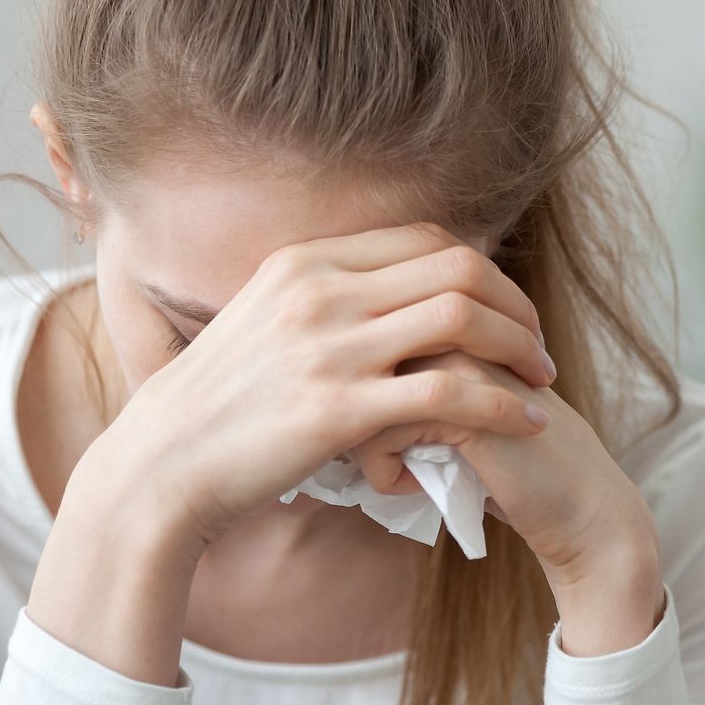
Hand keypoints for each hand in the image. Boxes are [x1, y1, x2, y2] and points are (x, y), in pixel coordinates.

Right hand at [96, 224, 557, 550]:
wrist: (161, 465)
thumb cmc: (219, 406)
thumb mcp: (264, 322)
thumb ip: (323, 299)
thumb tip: (383, 294)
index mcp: (306, 261)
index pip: (427, 239)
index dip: (485, 270)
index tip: (508, 310)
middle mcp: (320, 290)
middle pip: (457, 268)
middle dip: (516, 305)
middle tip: (538, 347)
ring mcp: (329, 347)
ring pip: (461, 319)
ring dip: (519, 348)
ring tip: (542, 382)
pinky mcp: (338, 409)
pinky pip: (449, 393)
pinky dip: (503, 405)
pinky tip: (527, 424)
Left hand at [357, 349, 664, 654]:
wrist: (579, 508)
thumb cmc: (509, 467)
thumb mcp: (455, 410)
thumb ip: (411, 380)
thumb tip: (335, 386)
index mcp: (449, 316)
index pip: (362, 342)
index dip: (359, 398)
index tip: (384, 436)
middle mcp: (452, 323)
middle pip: (354, 367)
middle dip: (354, 422)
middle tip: (385, 458)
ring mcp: (459, 356)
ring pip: (358, 397)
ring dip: (367, 449)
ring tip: (403, 474)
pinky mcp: (461, 402)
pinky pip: (378, 435)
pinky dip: (384, 474)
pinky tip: (415, 489)